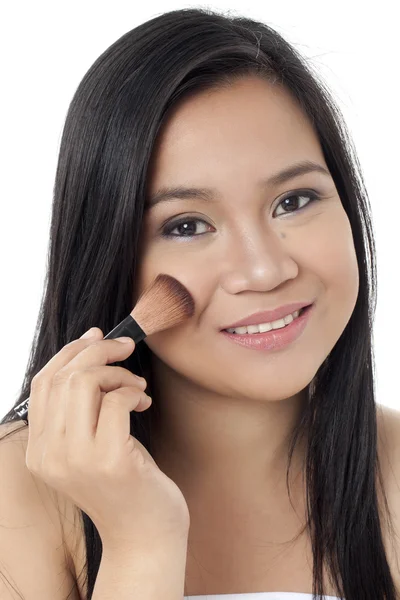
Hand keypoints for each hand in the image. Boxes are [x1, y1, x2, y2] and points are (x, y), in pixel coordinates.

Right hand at [25, 327, 189, 551]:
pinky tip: (143, 402)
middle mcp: (49, 456)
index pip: (42, 383)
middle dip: (99, 351)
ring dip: (118, 372)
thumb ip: (82, 404)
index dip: (70, 351)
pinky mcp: (110, 460)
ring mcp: (77, 460)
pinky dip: (133, 391)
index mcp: (39, 451)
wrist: (144, 533)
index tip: (97, 335)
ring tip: (136, 387)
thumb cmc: (124, 481)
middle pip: (63, 376)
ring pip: (85, 382)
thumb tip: (91, 343)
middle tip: (126, 350)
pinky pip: (116, 400)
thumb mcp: (92, 441)